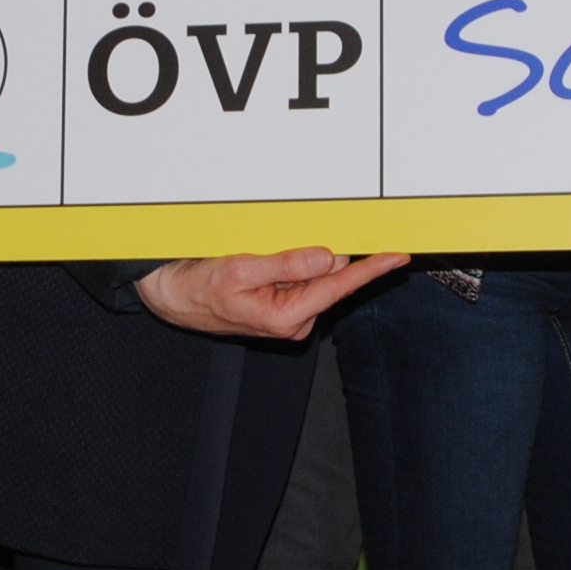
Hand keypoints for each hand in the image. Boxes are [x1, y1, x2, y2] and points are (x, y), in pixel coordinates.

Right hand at [135, 246, 406, 338]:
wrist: (174, 298)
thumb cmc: (199, 288)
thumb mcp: (241, 269)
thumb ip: (287, 264)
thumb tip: (328, 259)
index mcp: (286, 317)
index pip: (339, 288)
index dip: (371, 270)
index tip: (396, 256)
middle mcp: (293, 322)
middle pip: (328, 280)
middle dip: (318, 258)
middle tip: (280, 247)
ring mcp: (289, 317)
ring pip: (313, 279)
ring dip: (297, 262)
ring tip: (258, 259)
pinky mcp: (282, 309)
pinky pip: (299, 281)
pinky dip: (289, 268)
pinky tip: (262, 265)